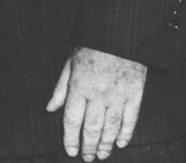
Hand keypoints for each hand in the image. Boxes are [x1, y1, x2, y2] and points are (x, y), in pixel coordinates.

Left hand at [46, 46, 146, 160]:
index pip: (72, 119)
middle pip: (92, 128)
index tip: (70, 150)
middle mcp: (98, 94)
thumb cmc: (91, 47)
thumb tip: (50, 108)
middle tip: (87, 158)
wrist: (118, 35)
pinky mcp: (135, 94)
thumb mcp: (69, 64)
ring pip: (112, 127)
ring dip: (106, 144)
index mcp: (79, 86)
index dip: (70, 138)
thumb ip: (60, 88)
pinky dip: (126, 133)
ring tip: (102, 155)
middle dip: (88, 146)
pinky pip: (131, 119)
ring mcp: (118, 96)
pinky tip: (121, 143)